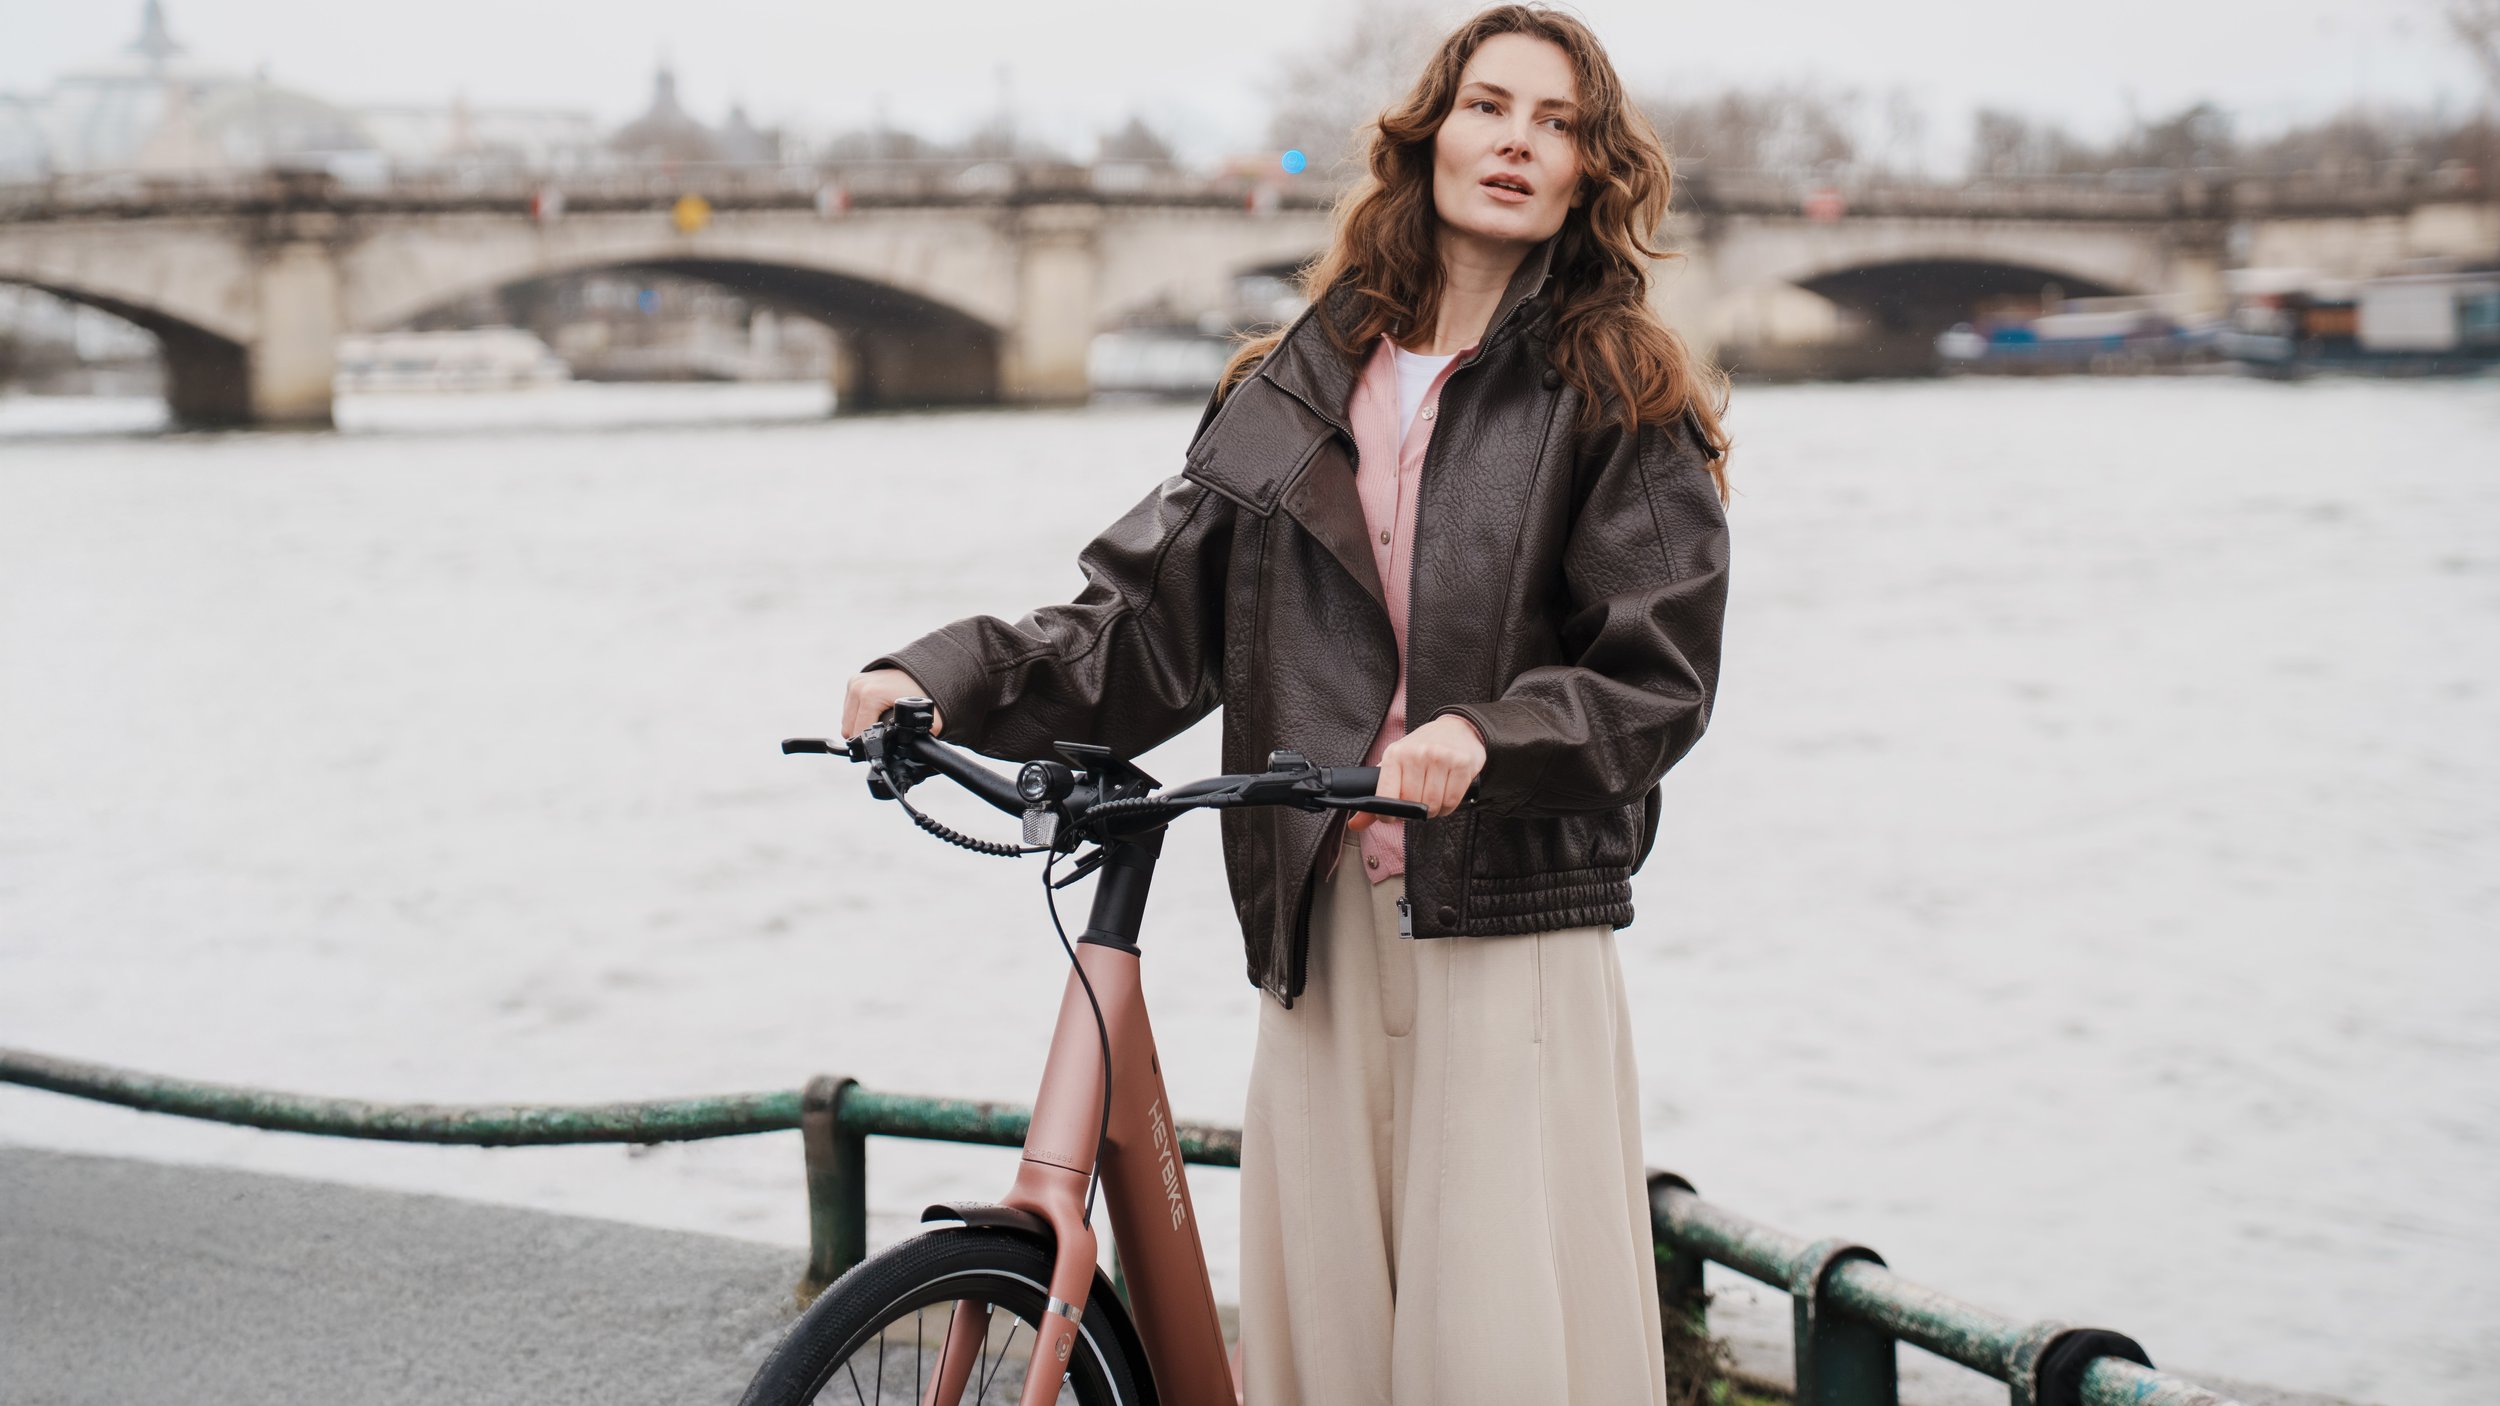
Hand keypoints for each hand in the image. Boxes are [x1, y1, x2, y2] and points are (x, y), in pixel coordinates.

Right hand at [842, 668, 942, 738]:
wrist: (923, 670)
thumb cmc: (923, 692)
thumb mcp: (926, 716)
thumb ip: (923, 736)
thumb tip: (919, 751)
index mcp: (870, 695)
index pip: (858, 733)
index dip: (873, 745)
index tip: (886, 743)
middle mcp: (858, 687)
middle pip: (850, 729)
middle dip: (865, 736)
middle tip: (885, 733)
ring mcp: (854, 683)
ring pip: (848, 720)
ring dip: (861, 725)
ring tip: (880, 722)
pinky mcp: (854, 681)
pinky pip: (849, 709)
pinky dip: (859, 715)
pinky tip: (875, 713)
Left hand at [1347, 715, 1484, 830]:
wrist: (1456, 728)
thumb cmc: (1421, 749)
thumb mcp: (1395, 765)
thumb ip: (1376, 798)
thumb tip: (1355, 824)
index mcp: (1395, 754)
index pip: (1385, 796)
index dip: (1388, 814)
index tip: (1391, 817)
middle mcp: (1417, 754)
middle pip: (1413, 804)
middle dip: (1415, 812)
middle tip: (1418, 804)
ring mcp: (1440, 757)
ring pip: (1433, 805)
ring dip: (1433, 810)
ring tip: (1433, 798)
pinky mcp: (1462, 764)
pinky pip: (1452, 801)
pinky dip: (1448, 806)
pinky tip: (1446, 794)